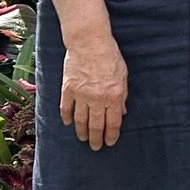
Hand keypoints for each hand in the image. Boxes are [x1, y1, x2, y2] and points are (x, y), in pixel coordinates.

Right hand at [60, 31, 127, 149]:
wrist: (89, 42)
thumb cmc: (110, 56)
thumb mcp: (123, 76)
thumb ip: (122, 96)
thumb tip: (122, 112)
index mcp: (114, 96)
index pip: (113, 122)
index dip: (111, 135)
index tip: (110, 143)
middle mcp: (97, 99)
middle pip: (96, 125)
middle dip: (96, 139)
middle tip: (96, 148)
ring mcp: (81, 95)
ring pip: (80, 120)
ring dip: (81, 132)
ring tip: (83, 139)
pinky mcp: (67, 89)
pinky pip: (66, 108)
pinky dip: (66, 117)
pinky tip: (68, 123)